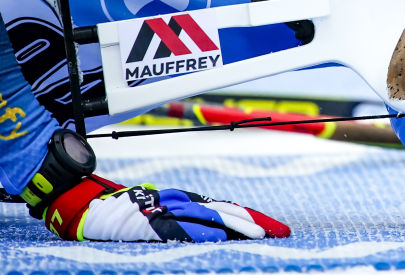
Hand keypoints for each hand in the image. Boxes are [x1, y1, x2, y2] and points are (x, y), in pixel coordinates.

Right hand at [38, 174, 289, 241]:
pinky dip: (198, 234)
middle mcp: (181, 202)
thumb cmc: (125, 212)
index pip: (227, 209)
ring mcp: (165, 212)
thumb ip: (188, 219)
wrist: (88, 204)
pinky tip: (217, 239)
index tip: (277, 228)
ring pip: (208, 218)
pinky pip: (177, 229)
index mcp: (186, 200)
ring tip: (259, 235)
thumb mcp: (163, 212)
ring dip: (236, 227)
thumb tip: (218, 232)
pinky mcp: (148, 224)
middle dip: (255, 223)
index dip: (253, 218)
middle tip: (281, 232)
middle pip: (226, 212)